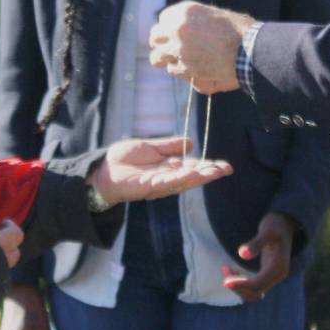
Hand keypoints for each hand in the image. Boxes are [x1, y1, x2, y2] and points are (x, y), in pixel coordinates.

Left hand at [90, 136, 231, 204]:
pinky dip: (177, 178)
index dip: (209, 167)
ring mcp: (157, 184)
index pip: (193, 168)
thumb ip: (170, 146)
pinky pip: (165, 182)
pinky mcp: (146, 186)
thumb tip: (191, 142)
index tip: (225, 166)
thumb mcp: (151, 147)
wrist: (103, 168)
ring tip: (213, 172)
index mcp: (169, 168)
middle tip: (226, 169)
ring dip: (198, 176)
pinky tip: (189, 173)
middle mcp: (167, 178)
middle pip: (192, 176)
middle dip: (209, 173)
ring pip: (181, 181)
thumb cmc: (125, 159)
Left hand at [148, 1, 253, 93]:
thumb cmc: (240, 31)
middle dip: (162, 43)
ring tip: (185, 60)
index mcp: (184, 12)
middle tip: (170, 48)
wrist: (251, 51)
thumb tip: (186, 28)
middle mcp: (177, 30)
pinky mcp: (185, 70)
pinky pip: (174, 70)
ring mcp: (179, 51)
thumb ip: (195, 21)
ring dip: (170, 59)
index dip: (169, 28)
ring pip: (159, 58)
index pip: (163, 20)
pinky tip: (196, 68)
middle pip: (155, 37)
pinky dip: (182, 71)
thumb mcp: (215, 15)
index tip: (175, 33)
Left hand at [221, 212, 296, 303]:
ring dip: (238, 286)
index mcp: (279, 268)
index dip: (241, 285)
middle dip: (238, 285)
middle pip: (255, 293)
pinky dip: (241, 283)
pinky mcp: (267, 275)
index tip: (225, 281)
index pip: (258, 284)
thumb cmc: (275, 225)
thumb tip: (241, 255)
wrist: (284, 224)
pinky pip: (253, 287)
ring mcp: (273, 277)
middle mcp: (277, 276)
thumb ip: (256, 243)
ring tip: (226, 268)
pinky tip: (231, 269)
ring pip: (254, 293)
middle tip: (224, 268)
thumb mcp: (267, 230)